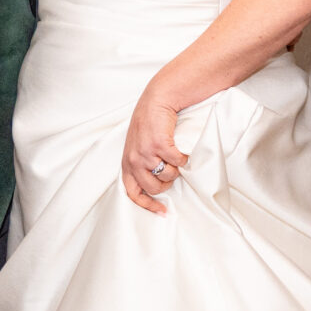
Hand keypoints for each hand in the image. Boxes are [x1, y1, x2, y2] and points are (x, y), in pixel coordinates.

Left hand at [122, 91, 185, 214]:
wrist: (159, 99)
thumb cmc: (151, 122)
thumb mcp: (138, 145)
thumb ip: (141, 163)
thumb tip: (155, 183)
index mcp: (127, 162)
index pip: (132, 192)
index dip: (147, 205)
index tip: (162, 211)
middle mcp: (133, 159)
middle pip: (153, 187)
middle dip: (166, 183)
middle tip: (172, 172)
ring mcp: (146, 153)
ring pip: (168, 176)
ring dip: (176, 169)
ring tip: (174, 156)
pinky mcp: (160, 145)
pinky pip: (178, 163)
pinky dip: (183, 158)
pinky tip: (181, 150)